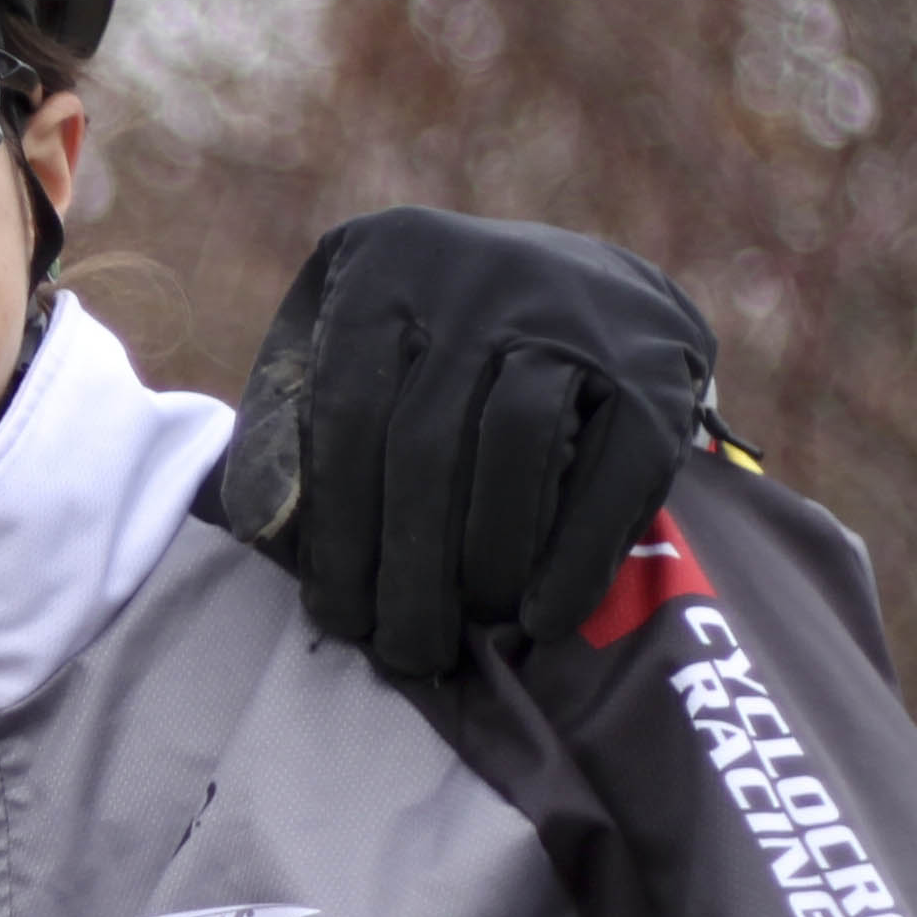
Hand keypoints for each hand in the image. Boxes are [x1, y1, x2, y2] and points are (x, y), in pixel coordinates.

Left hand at [221, 207, 715, 678]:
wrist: (587, 281)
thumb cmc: (428, 337)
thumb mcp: (338, 337)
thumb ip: (289, 416)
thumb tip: (260, 527)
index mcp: (387, 264)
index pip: (348, 413)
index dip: (339, 530)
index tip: (335, 616)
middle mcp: (481, 274)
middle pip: (428, 443)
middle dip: (409, 567)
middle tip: (400, 652)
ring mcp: (576, 311)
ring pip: (516, 451)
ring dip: (487, 564)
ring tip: (465, 635)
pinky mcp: (656, 363)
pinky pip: (616, 472)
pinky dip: (578, 555)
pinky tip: (545, 617)